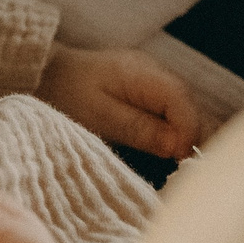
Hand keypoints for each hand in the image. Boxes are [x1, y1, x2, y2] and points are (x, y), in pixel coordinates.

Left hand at [36, 43, 198, 158]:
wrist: (49, 73)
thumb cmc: (68, 94)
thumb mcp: (100, 117)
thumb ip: (140, 129)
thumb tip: (179, 146)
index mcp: (144, 74)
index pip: (183, 102)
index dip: (188, 134)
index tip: (180, 162)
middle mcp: (158, 72)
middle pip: (193, 107)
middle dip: (195, 139)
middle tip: (183, 170)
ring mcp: (158, 79)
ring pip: (189, 111)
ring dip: (189, 138)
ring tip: (178, 166)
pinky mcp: (154, 90)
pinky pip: (177, 113)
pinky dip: (179, 133)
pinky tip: (171, 153)